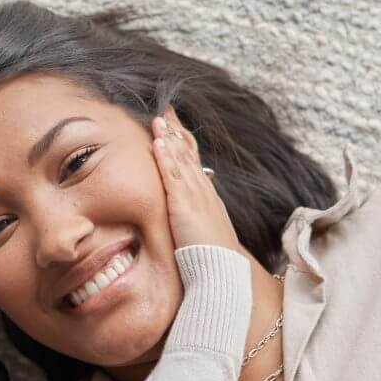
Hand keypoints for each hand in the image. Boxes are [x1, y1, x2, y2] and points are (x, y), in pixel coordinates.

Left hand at [150, 111, 243, 255]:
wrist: (222, 270)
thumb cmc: (213, 257)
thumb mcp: (205, 231)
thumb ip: (196, 219)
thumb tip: (189, 217)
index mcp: (207, 196)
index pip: (194, 162)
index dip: (184, 142)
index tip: (174, 126)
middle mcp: (203, 191)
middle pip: (189, 154)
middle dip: (176, 131)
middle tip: (166, 111)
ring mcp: (195, 196)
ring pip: (181, 160)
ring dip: (169, 138)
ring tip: (158, 119)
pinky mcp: (184, 206)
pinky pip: (173, 177)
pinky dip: (166, 158)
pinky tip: (158, 143)